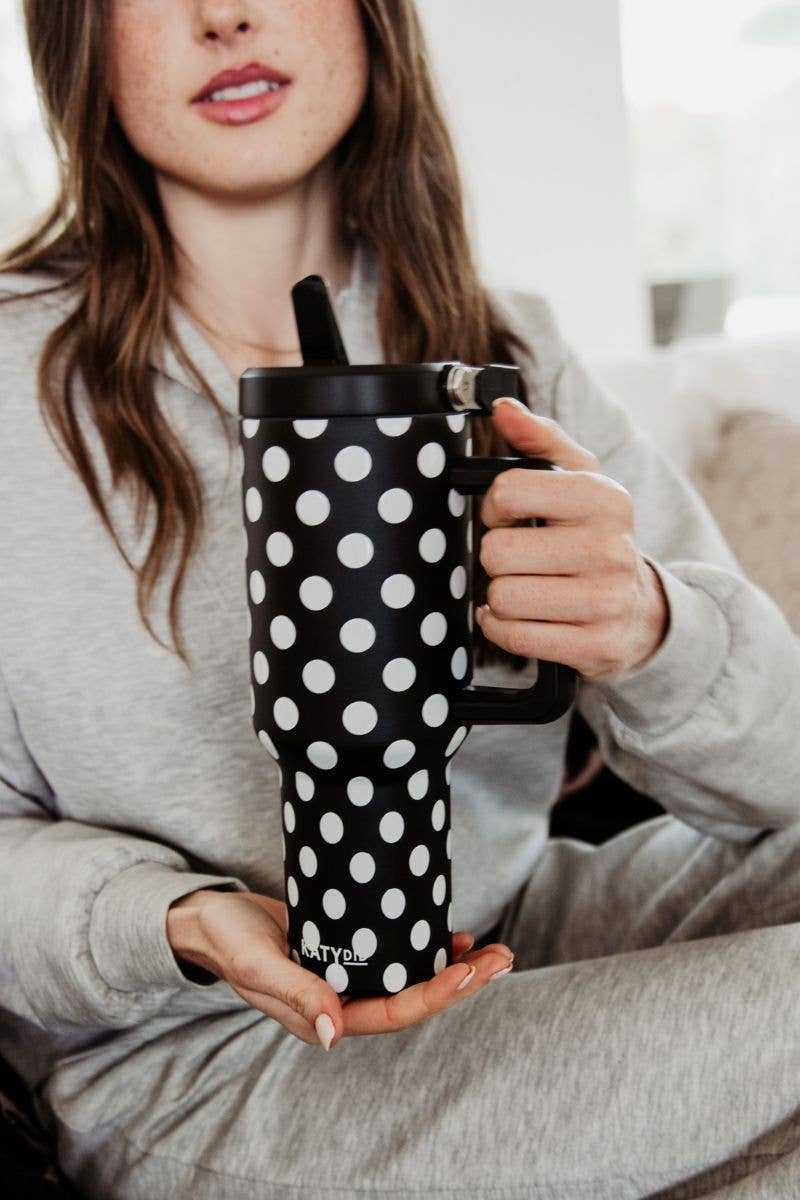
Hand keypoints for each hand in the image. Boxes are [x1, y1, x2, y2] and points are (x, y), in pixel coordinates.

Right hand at [167, 889, 514, 1049]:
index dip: (434, 994)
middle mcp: (342, 1001)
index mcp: (323, 1015)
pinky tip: (451, 933)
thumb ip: (294, 994)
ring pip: (411, 978)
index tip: (468, 970)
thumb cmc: (229, 941)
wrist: (210, 919)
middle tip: (503, 956)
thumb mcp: (257, 964)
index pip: (393, 1012)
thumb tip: (333, 1034)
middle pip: (414, 998)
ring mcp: (348, 977)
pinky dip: (426, 947)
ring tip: (494, 949)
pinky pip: (396, 955)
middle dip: (462, 981)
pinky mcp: (349, 950)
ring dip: (454, 967)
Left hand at [475, 397, 669, 683]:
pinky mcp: (597, 646)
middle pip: (497, 551)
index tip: (507, 516)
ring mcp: (607, 601)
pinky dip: (504, 628)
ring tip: (525, 589)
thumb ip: (539, 440)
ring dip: (501, 596)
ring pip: (503, 596)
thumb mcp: (578, 482)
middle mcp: (612, 548)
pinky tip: (522, 617)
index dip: (494, 507)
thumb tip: (503, 408)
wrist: (641, 611)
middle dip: (496, 557)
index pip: (508, 492)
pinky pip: (514, 635)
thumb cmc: (594, 538)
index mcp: (606, 498)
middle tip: (519, 559)